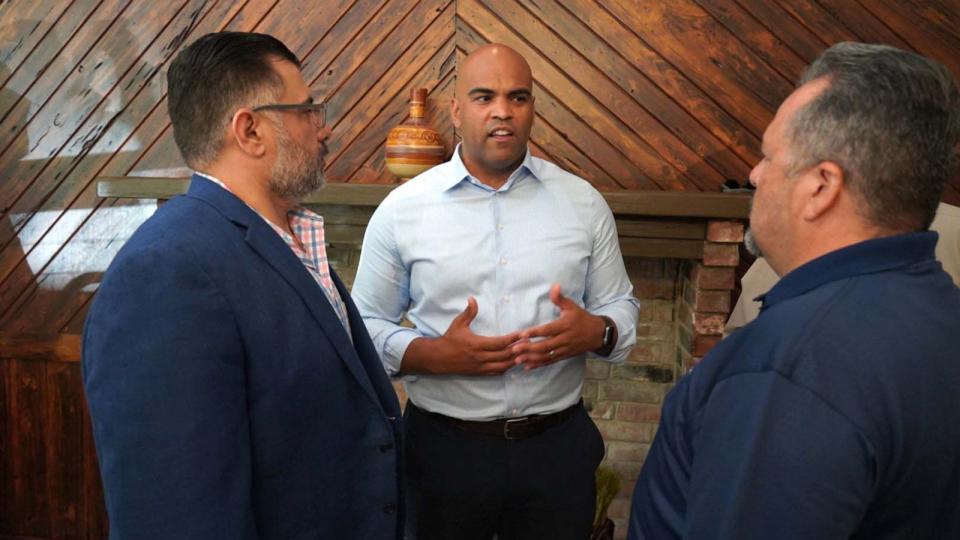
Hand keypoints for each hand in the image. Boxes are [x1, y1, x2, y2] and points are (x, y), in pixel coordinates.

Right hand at [401, 297, 520, 375]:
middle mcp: (480, 357)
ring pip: (503, 366)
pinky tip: (513, 362)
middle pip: (504, 355)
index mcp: (476, 344)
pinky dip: (507, 368)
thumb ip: (468, 312)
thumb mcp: (458, 324)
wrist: (438, 358)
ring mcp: (480, 367)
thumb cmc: (450, 339)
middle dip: (518, 349)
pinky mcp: (479, 373)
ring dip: (515, 360)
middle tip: (529, 343)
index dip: (513, 339)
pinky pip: (497, 372)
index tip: (522, 334)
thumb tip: (473, 298)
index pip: (499, 343)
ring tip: (525, 353)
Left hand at [511, 284, 605, 369]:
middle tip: (514, 349)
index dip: (535, 332)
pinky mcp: (564, 356)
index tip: (522, 334)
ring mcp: (564, 349)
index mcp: (565, 326)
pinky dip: (539, 364)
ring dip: (531, 358)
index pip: (548, 330)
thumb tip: (554, 286)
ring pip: (546, 356)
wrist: (598, 334)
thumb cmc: (582, 318)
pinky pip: (550, 361)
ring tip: (517, 360)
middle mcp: (564, 339)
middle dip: (529, 348)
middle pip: (545, 346)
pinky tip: (527, 366)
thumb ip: (560, 298)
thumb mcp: (572, 306)